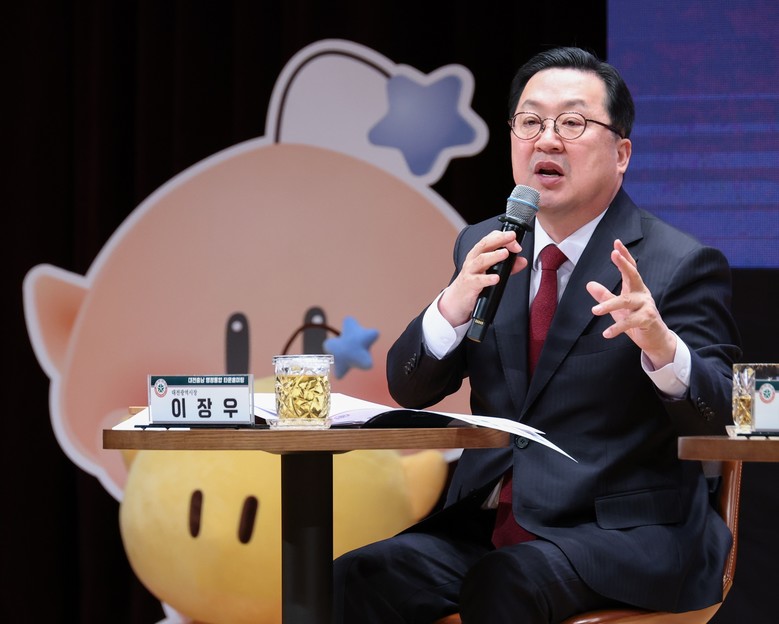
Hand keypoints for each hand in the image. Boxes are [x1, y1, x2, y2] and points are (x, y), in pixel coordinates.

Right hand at [438, 230, 527, 326]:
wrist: (457, 298)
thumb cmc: (474, 281)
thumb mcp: (490, 271)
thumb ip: (508, 266)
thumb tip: (522, 261)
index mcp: (478, 254)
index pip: (489, 239)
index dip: (502, 236)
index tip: (514, 238)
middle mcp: (473, 260)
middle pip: (484, 245)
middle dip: (499, 239)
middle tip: (511, 238)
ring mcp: (470, 272)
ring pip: (481, 260)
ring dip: (494, 256)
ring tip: (505, 254)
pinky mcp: (469, 284)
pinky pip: (478, 280)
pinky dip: (487, 279)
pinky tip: (496, 278)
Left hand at [586, 239, 676, 367]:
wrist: (655, 338)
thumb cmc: (636, 320)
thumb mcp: (618, 308)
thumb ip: (605, 296)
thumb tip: (589, 284)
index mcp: (635, 288)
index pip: (631, 268)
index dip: (624, 256)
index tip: (616, 242)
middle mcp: (642, 294)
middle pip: (634, 276)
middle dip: (624, 264)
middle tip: (614, 254)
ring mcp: (646, 306)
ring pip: (626, 302)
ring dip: (609, 305)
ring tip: (594, 311)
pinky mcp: (647, 320)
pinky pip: (630, 323)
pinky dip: (617, 328)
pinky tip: (606, 333)